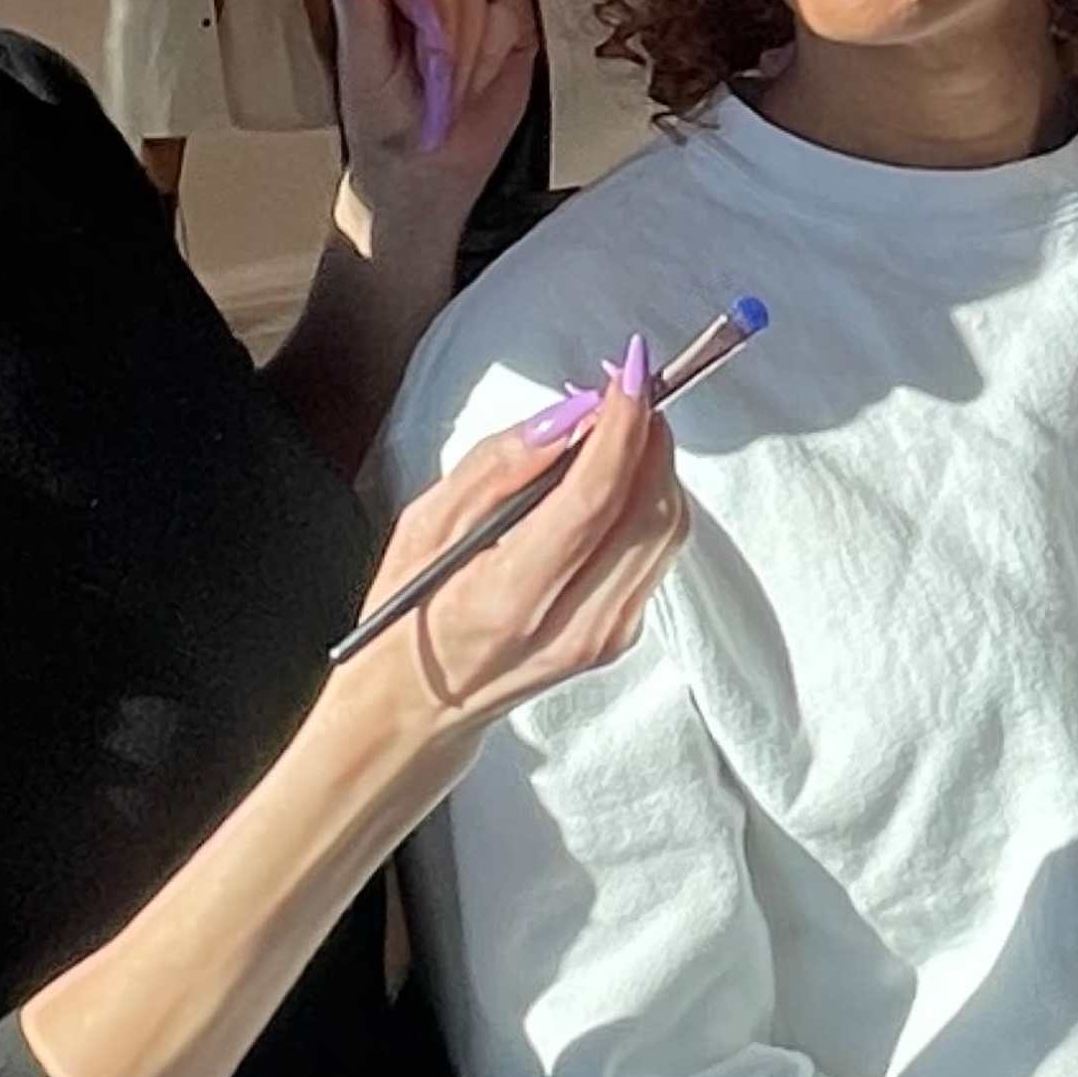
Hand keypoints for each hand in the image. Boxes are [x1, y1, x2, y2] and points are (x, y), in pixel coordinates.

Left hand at [330, 0, 541, 239]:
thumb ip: (358, 12)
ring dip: (467, 56)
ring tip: (447, 92)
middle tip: (431, 82)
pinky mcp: (504, 15)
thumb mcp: (366, 77)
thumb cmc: (387, 130)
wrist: (431, 173)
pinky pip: (513, 10)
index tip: (425, 34)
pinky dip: (496, 55)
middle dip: (443, 35)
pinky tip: (475, 82)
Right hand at [347, 377, 683, 742]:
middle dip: (649, 433)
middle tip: (624, 384)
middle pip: (650, 512)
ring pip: (667, 528)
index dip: (622, 425)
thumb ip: (498, 466)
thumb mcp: (424, 526)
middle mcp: (573, 625)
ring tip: (615, 421)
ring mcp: (608, 636)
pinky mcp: (624, 635)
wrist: (418, 707)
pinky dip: (648, 496)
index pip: (594, 501)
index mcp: (511, 599)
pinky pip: (658, 549)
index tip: (632, 368)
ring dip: (654, 461)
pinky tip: (612, 473)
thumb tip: (571, 415)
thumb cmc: (411, 610)